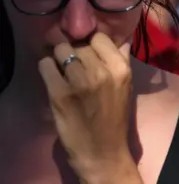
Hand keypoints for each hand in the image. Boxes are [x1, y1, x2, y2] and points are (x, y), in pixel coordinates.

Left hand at [38, 33, 141, 183]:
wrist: (102, 150)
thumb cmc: (115, 117)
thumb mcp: (125, 85)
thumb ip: (121, 60)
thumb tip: (118, 37)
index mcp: (120, 68)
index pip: (99, 36)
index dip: (90, 41)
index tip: (86, 48)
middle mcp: (101, 71)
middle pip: (78, 43)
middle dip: (73, 49)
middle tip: (71, 60)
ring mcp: (79, 82)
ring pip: (60, 50)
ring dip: (58, 57)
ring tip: (60, 67)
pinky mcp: (59, 93)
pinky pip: (45, 65)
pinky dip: (46, 67)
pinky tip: (52, 75)